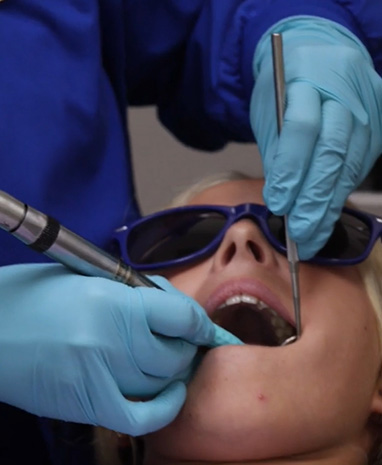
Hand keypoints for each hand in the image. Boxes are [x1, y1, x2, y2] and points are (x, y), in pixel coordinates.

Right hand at [0, 263, 239, 434]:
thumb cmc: (33, 294)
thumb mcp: (88, 278)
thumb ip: (136, 295)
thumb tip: (174, 309)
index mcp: (111, 300)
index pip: (181, 316)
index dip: (200, 321)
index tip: (203, 325)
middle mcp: (110, 341)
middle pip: (176, 353)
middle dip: (185, 344)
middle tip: (177, 336)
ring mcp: (99, 377)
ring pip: (163, 382)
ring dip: (173, 369)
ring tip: (165, 356)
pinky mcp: (86, 405)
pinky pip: (144, 417)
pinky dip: (165, 406)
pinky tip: (168, 391)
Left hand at [250, 17, 381, 258]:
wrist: (316, 55)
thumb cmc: (283, 90)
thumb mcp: (269, 112)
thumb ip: (278, 151)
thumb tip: (282, 201)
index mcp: (306, 79)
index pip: (302, 129)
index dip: (290, 170)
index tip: (278, 203)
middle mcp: (344, 90)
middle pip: (332, 150)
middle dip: (314, 198)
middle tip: (299, 233)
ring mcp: (369, 103)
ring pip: (351, 162)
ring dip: (330, 203)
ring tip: (312, 234)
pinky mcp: (380, 118)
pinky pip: (362, 162)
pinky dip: (342, 190)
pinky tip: (328, 212)